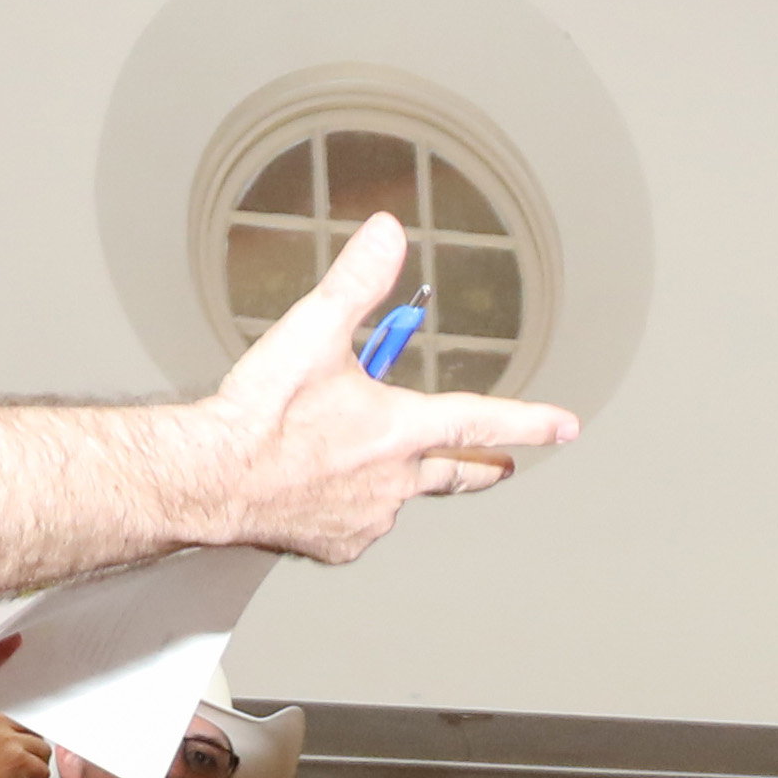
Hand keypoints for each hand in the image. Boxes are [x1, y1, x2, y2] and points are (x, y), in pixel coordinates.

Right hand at [0, 704, 50, 777]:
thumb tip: (4, 744)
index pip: (5, 719)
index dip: (13, 740)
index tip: (12, 754)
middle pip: (25, 731)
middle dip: (27, 753)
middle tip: (22, 771)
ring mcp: (6, 740)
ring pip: (40, 749)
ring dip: (36, 769)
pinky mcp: (21, 760)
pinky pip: (44, 770)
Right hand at [188, 213, 581, 563]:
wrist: (213, 477)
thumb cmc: (261, 411)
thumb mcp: (313, 330)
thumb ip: (357, 282)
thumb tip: (389, 233)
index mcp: (400, 430)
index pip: (480, 422)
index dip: (527, 421)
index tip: (564, 427)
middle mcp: (395, 481)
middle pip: (454, 475)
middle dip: (482, 469)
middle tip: (501, 469)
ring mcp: (369, 518)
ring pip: (396, 495)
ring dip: (389, 477)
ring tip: (349, 459)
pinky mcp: (338, 544)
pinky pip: (355, 524)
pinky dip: (346, 505)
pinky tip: (318, 490)